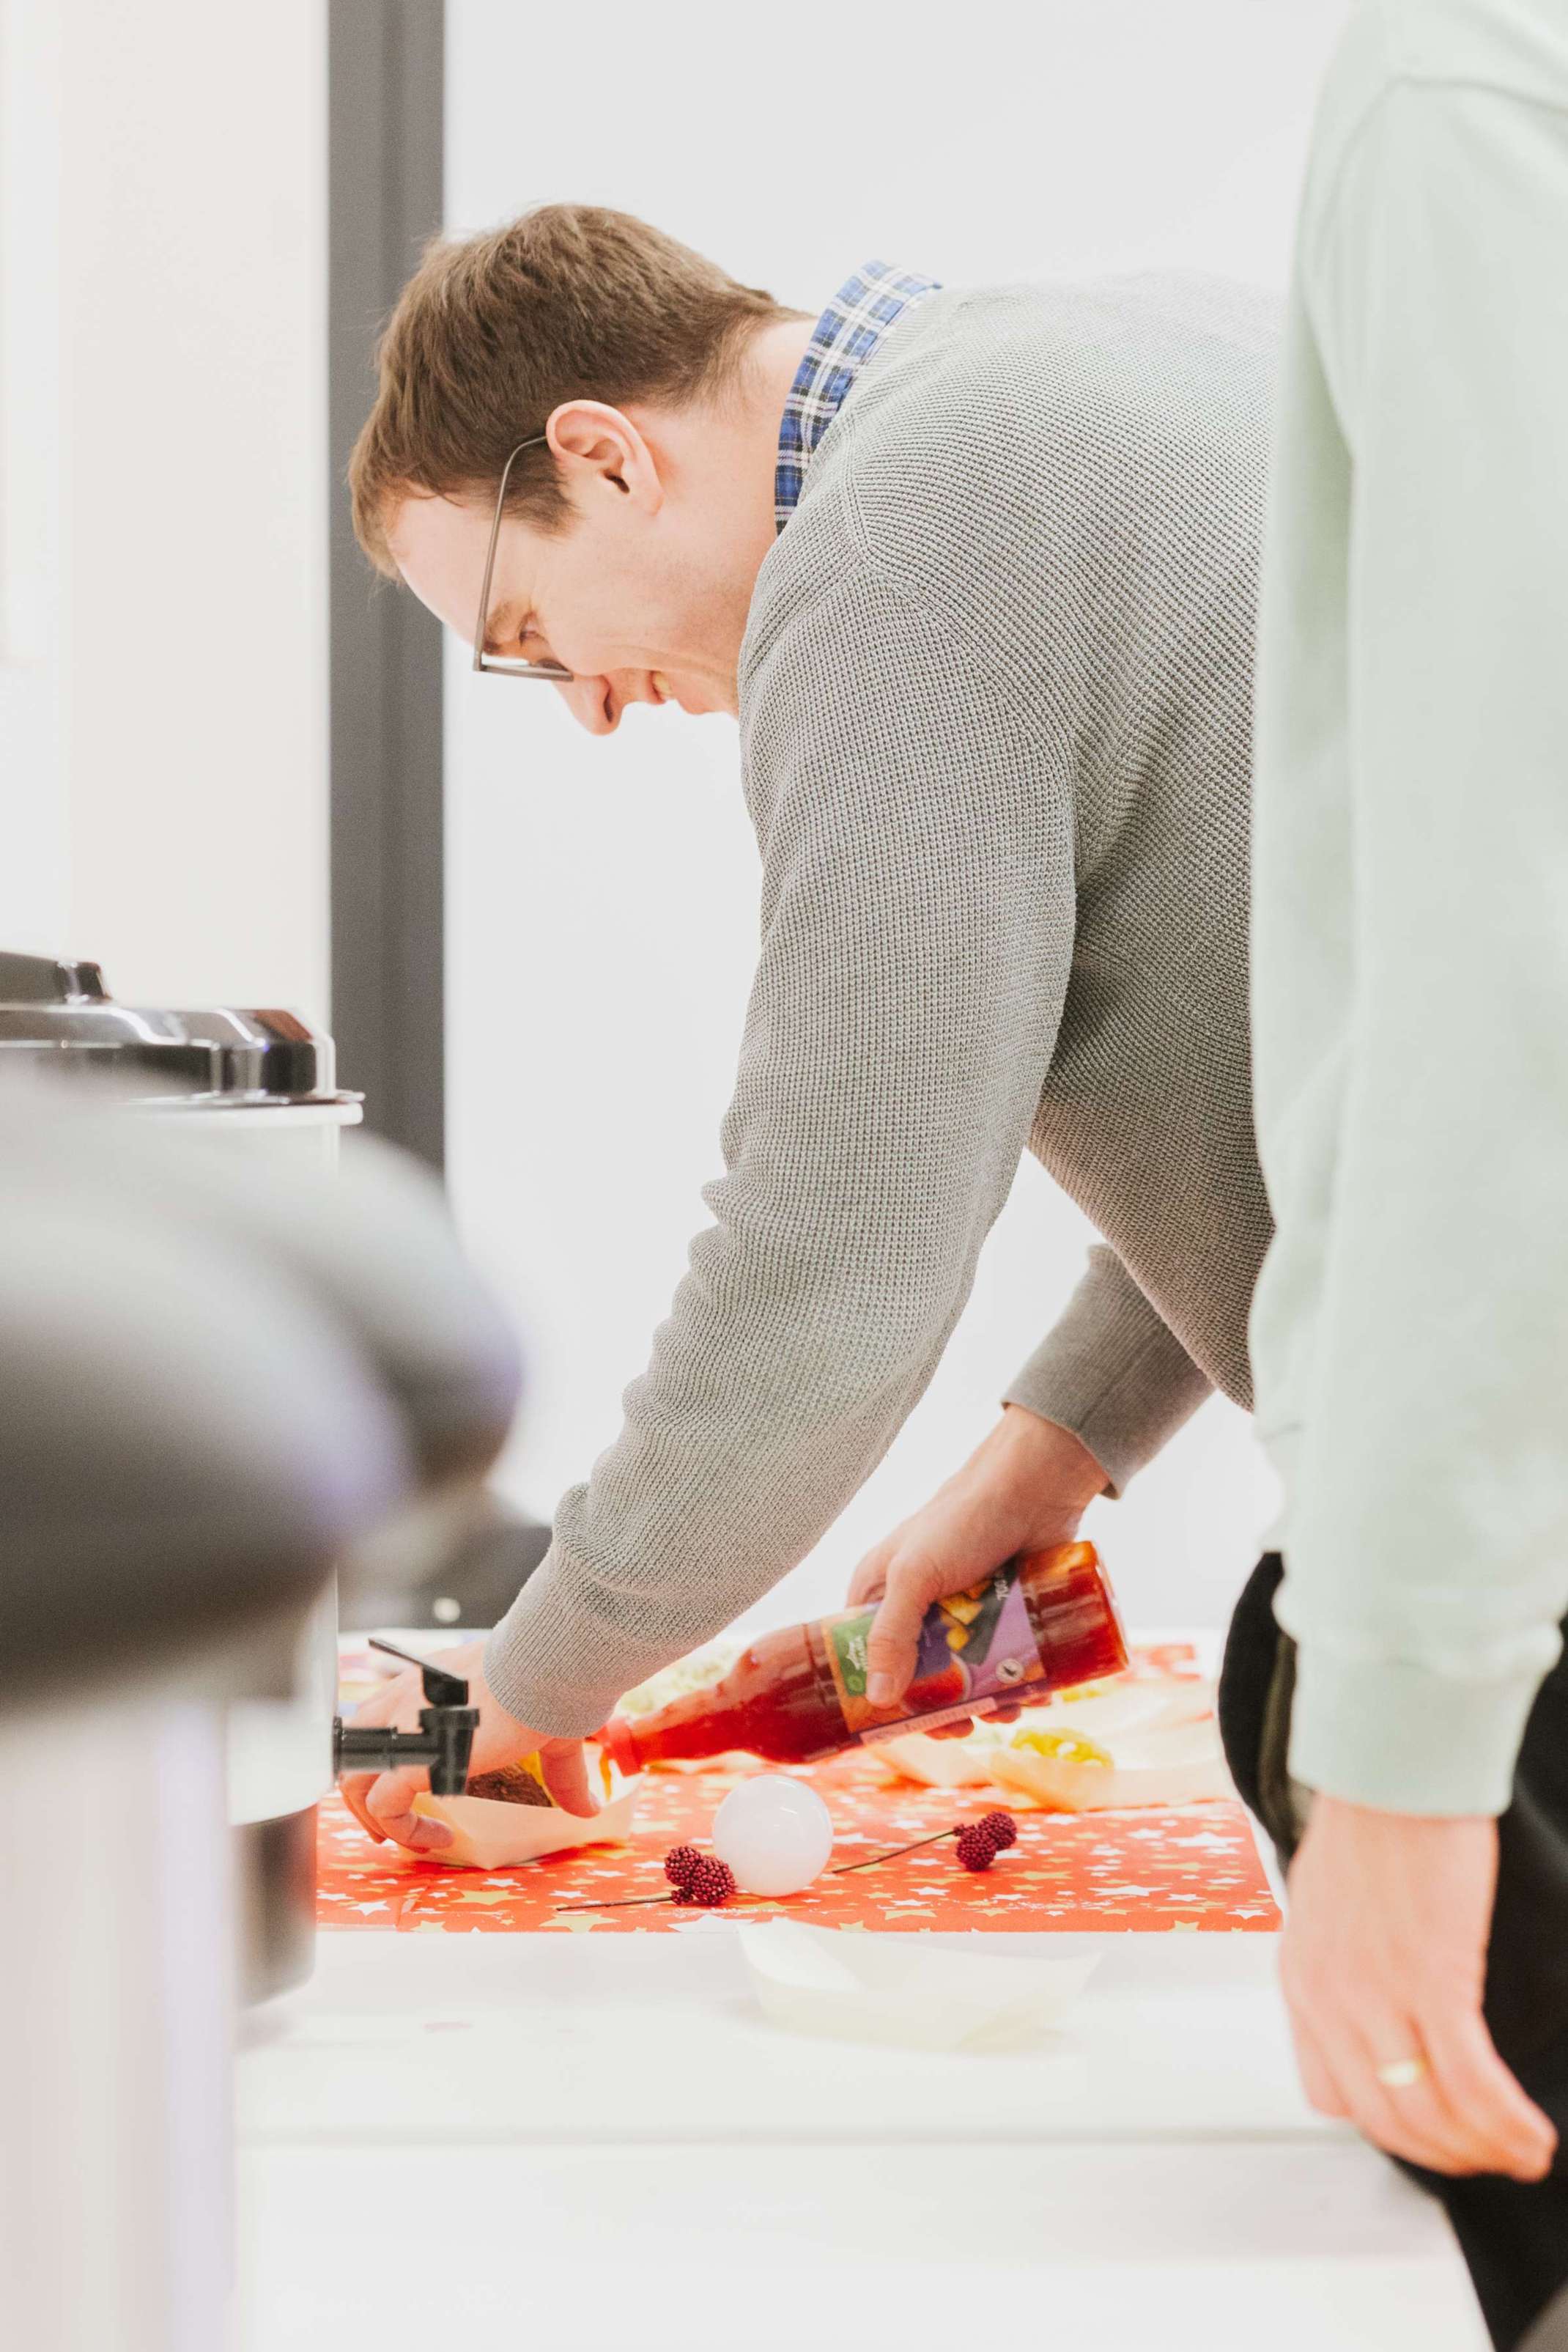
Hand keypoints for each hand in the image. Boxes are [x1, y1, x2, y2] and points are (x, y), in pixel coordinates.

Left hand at [339, 1638, 599, 1853]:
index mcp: (429, 1684)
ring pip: (356, 1780)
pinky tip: (439, 1838)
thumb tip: (588, 1806)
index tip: (413, 1791)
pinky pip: (385, 1807)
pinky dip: (403, 1830)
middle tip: (391, 1823)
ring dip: (377, 1818)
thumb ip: (561, 1772)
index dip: (388, 1757)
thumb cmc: (546, 1681)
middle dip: (365, 1792)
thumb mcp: (545, 1729)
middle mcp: (405, 1700)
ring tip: (411, 1839)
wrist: (545, 1666)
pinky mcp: (414, 1756)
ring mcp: (403, 1727)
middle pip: (355, 1747)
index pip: (382, 1717)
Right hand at [848, 1406, 1107, 1718]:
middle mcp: (918, 1604)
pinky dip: (1018, 1681)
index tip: (899, 1728)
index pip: (865, 1654)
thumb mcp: (915, 1575)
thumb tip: (878, 1699)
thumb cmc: (963, 1518)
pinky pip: (1006, 1659)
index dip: (878, 1694)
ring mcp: (964, 1610)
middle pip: (920, 1673)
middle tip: (965, 1728)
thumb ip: (892, 1633)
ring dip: (988, 1700)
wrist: (1034, 1486)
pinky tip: (1034, 1695)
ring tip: (1010, 1710)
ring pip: (968, 1671)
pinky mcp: (1006, 1613)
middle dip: (943, 1706)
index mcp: (880, 1591)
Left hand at [1281, 1796, 1556, 2179]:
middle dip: (1445, 2154)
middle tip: (1489, 2160)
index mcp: (1301, 1979)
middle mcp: (1328, 1998)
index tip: (1433, 2133)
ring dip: (1482, 2150)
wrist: (1390, 1766)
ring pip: (1430, 2114)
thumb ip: (1343, 1958)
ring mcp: (1375, 1994)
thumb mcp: (1328, 1902)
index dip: (1390, 2126)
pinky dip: (1506, 2124)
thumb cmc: (1370, 1818)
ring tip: (1522, 2155)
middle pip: (1386, 2120)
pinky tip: (1533, 2137)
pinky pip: (1470, 2084)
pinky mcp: (1430, 1981)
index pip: (1333, 2093)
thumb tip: (1373, 1999)